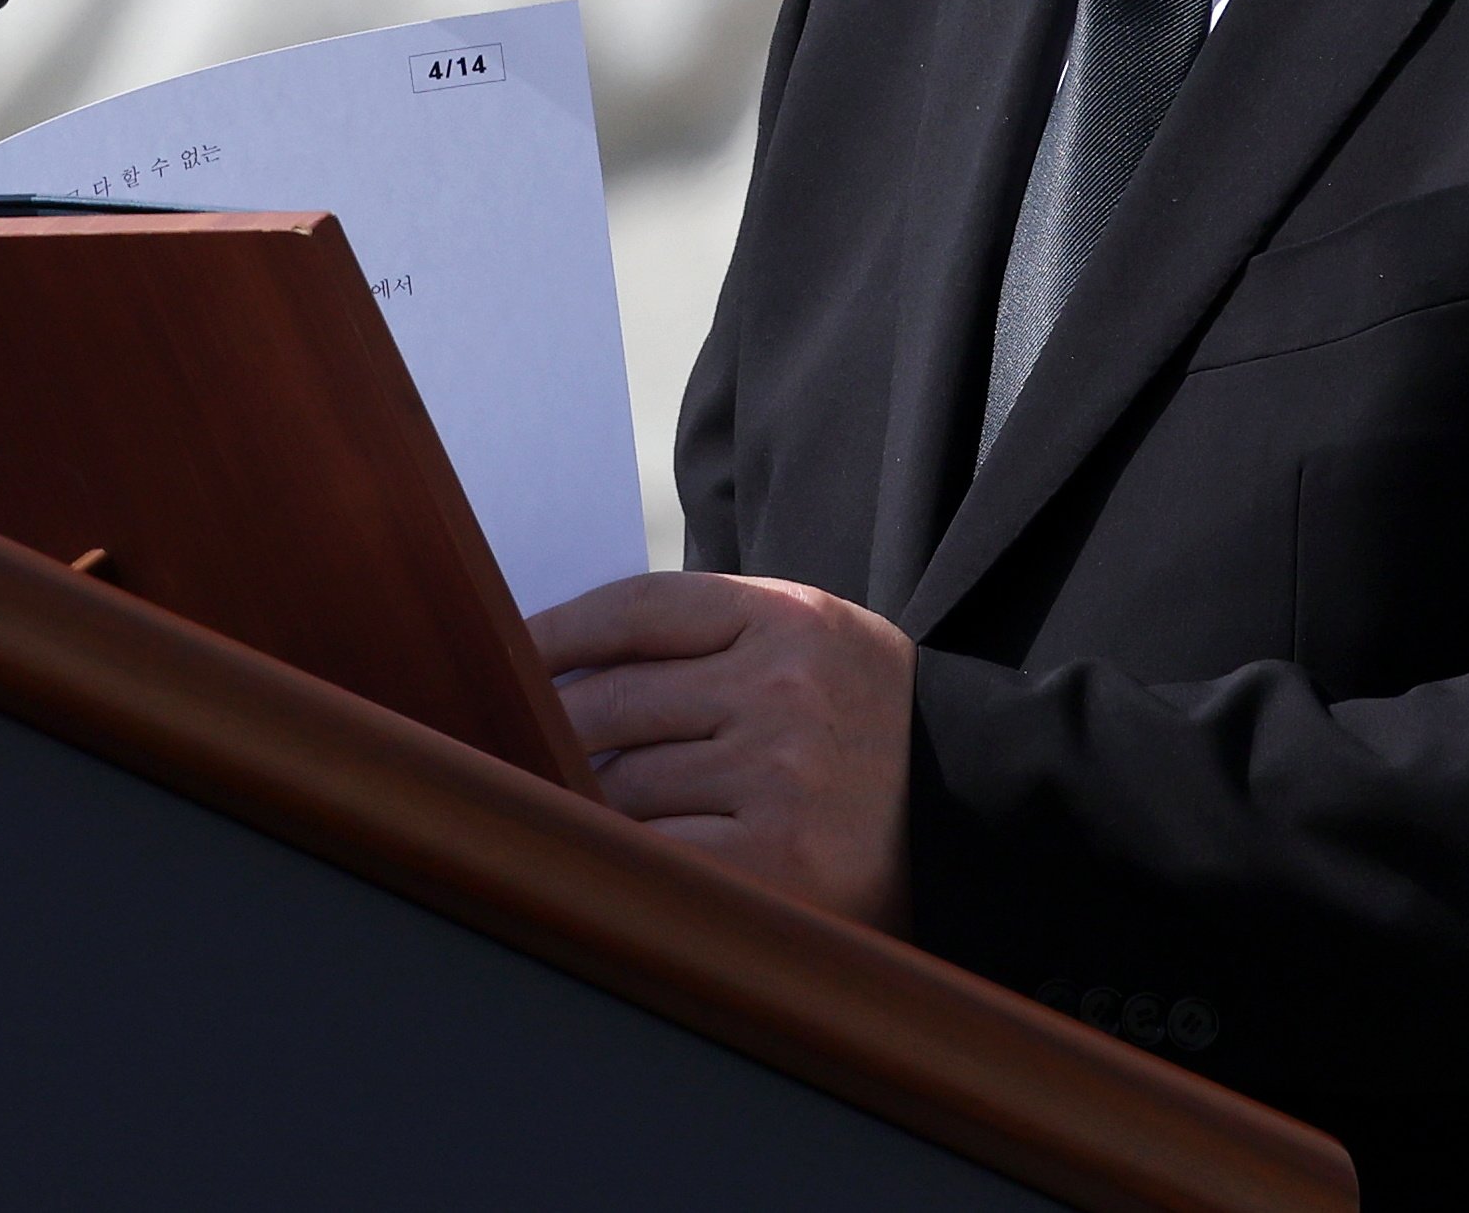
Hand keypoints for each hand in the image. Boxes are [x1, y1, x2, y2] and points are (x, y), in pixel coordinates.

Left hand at [530, 572, 915, 930]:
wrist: (971, 817)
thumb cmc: (854, 729)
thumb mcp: (801, 647)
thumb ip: (699, 642)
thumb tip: (546, 664)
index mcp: (789, 616)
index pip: (634, 609)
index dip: (552, 633)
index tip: (500, 654)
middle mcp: (785, 687)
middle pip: (608, 699)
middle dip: (546, 729)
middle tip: (498, 746)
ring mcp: (779, 776)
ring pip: (617, 781)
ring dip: (580, 799)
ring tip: (562, 809)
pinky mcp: (773, 859)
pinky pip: (647, 849)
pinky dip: (614, 854)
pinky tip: (603, 855)